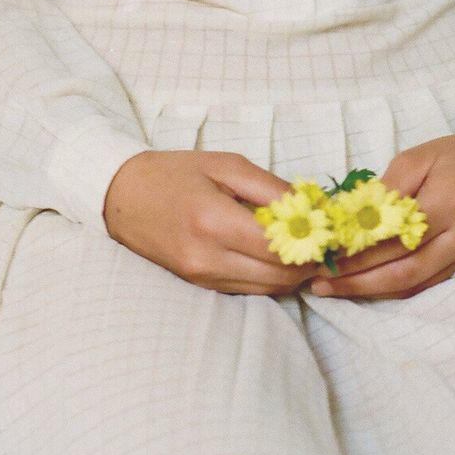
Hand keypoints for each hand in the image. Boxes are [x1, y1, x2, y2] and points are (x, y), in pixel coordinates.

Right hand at [104, 150, 323, 294]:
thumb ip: (273, 189)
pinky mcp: (201, 285)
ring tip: (305, 248)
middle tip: (326, 242)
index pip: (281, 248)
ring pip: (269, 289)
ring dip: (294, 274)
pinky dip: (271, 277)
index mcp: (214, 221)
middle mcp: (208, 258)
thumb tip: (315, 210)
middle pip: (280, 276)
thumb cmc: (176, 174)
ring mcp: (203, 277)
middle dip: (311, 262)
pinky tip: (276, 256)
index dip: (315, 243)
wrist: (122, 197)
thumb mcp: (227, 165)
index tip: (332, 231)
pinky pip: (250, 289)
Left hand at [308, 117, 454, 299]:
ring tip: (334, 289)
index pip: (393, 238)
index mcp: (449, 201)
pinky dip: (395, 289)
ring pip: (415, 284)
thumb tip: (349, 225)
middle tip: (319, 284)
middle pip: (403, 270)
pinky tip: (367, 287)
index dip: (354, 253)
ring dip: (372, 291)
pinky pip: (428, 284)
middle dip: (357, 281)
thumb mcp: (415, 159)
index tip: (321, 258)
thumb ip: (385, 192)